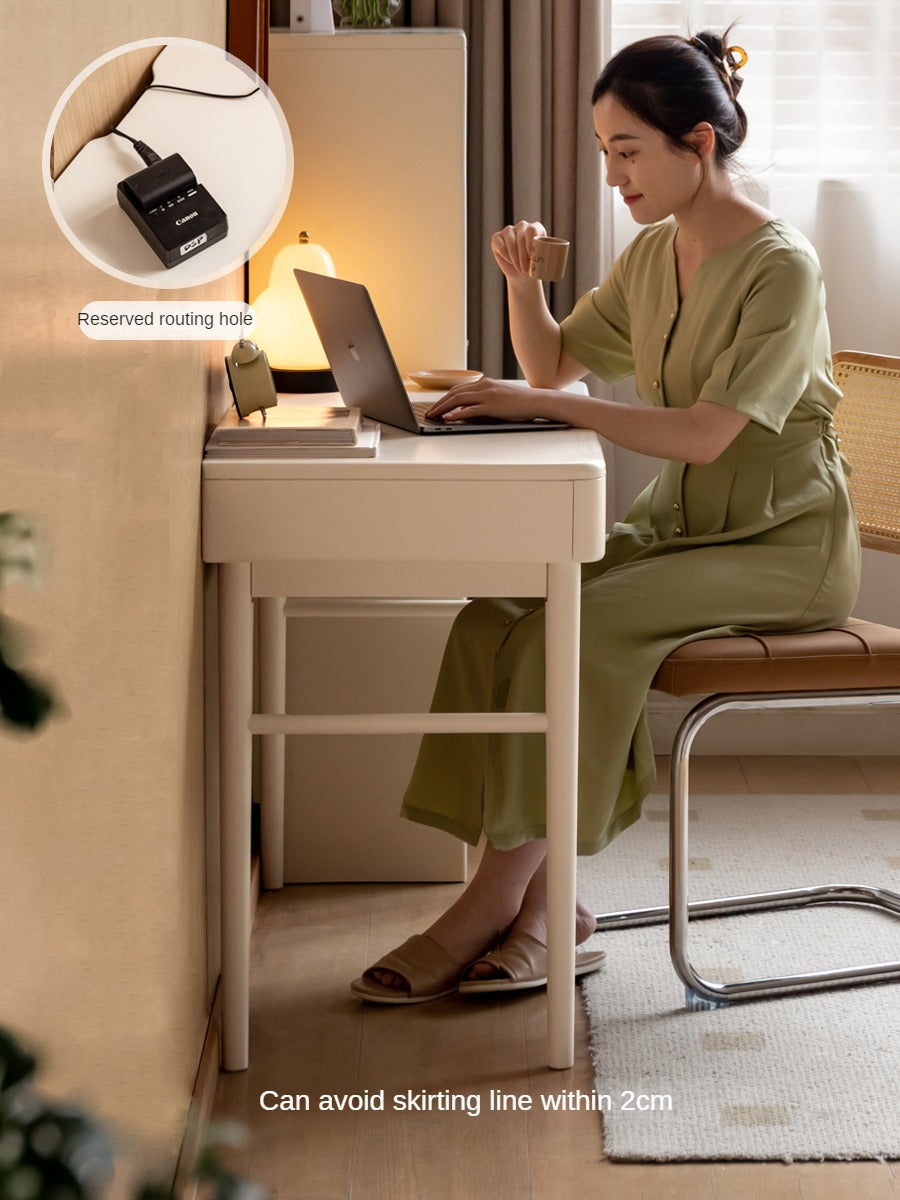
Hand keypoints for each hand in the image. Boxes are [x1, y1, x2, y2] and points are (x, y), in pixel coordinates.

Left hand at [425, 377, 553, 423]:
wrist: (536, 401)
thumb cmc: (518, 402)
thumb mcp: (496, 398)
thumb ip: (480, 402)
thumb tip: (464, 410)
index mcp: (484, 383)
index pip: (458, 389)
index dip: (444, 398)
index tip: (435, 407)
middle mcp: (483, 386)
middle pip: (454, 393)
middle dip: (439, 404)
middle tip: (429, 413)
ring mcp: (487, 395)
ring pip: (458, 400)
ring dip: (443, 408)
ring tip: (433, 416)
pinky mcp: (492, 406)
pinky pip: (470, 410)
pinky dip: (456, 414)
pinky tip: (448, 418)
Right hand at [491, 220, 546, 280]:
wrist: (522, 274)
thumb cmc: (535, 268)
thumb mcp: (544, 261)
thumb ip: (549, 256)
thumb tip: (556, 258)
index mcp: (536, 228)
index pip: (532, 230)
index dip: (530, 244)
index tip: (532, 258)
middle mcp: (523, 226)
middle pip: (521, 236)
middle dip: (523, 255)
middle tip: (526, 270)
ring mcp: (509, 230)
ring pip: (510, 240)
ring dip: (514, 257)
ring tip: (519, 268)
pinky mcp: (497, 237)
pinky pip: (500, 244)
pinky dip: (504, 254)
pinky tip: (510, 261)